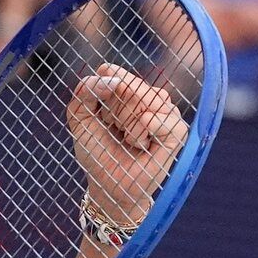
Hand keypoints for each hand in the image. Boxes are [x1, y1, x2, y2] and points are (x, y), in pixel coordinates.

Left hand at [66, 64, 187, 222]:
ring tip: (128, 139)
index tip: (100, 115)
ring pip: (140, 99)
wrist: (108, 185)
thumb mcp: (80, 119)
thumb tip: (109, 78)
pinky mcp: (177, 131)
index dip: (100, 94)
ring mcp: (166, 112)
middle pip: (125, 85)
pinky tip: (141, 145)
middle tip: (116, 131)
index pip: (111, 72)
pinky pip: (151, 118)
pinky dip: (138, 133)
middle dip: (112, 112)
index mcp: (128, 89)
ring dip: (125, 123)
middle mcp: (150, 96)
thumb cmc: (97, 152)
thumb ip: (84, 91)